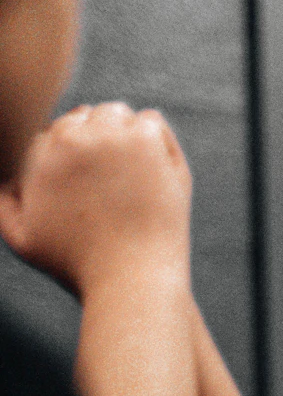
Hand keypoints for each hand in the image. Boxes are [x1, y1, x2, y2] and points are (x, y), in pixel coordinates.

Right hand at [0, 102, 191, 295]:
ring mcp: (111, 136)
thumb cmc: (78, 267)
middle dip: (96, 141)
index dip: (73, 154)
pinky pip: (152, 120)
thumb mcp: (21, 237)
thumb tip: (3, 173)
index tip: (90, 183)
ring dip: (124, 135)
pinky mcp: (147, 143)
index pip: (55, 130)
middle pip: (85, 118)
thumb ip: (2, 198)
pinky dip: (155, 141)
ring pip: (116, 113)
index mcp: (38, 154)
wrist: (130, 282)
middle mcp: (71, 137)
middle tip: (112, 184)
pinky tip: (153, 175)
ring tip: (132, 178)